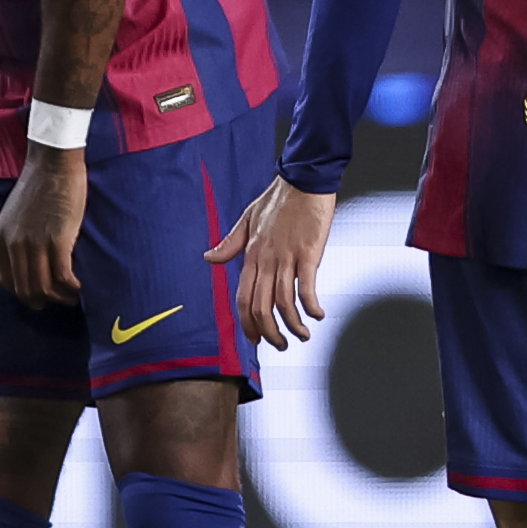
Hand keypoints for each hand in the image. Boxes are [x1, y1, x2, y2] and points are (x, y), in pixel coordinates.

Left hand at [0, 149, 88, 309]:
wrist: (52, 164)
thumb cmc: (39, 186)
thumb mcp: (15, 216)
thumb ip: (16, 238)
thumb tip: (30, 263)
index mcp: (0, 239)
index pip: (8, 281)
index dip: (26, 293)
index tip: (42, 294)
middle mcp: (12, 245)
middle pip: (25, 289)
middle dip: (43, 301)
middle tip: (61, 300)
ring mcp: (33, 244)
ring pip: (43, 288)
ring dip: (60, 298)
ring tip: (73, 296)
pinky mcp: (56, 240)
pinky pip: (62, 277)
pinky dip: (72, 288)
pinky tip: (80, 287)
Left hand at [207, 177, 336, 350]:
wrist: (302, 181)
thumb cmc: (277, 200)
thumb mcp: (246, 220)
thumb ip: (230, 243)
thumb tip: (209, 257)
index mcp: (251, 255)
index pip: (243, 297)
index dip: (247, 321)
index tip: (255, 338)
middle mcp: (265, 260)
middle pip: (260, 305)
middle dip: (268, 331)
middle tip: (280, 346)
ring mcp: (286, 257)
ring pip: (282, 301)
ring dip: (292, 325)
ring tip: (302, 336)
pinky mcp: (307, 253)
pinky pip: (306, 285)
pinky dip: (310, 305)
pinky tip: (317, 315)